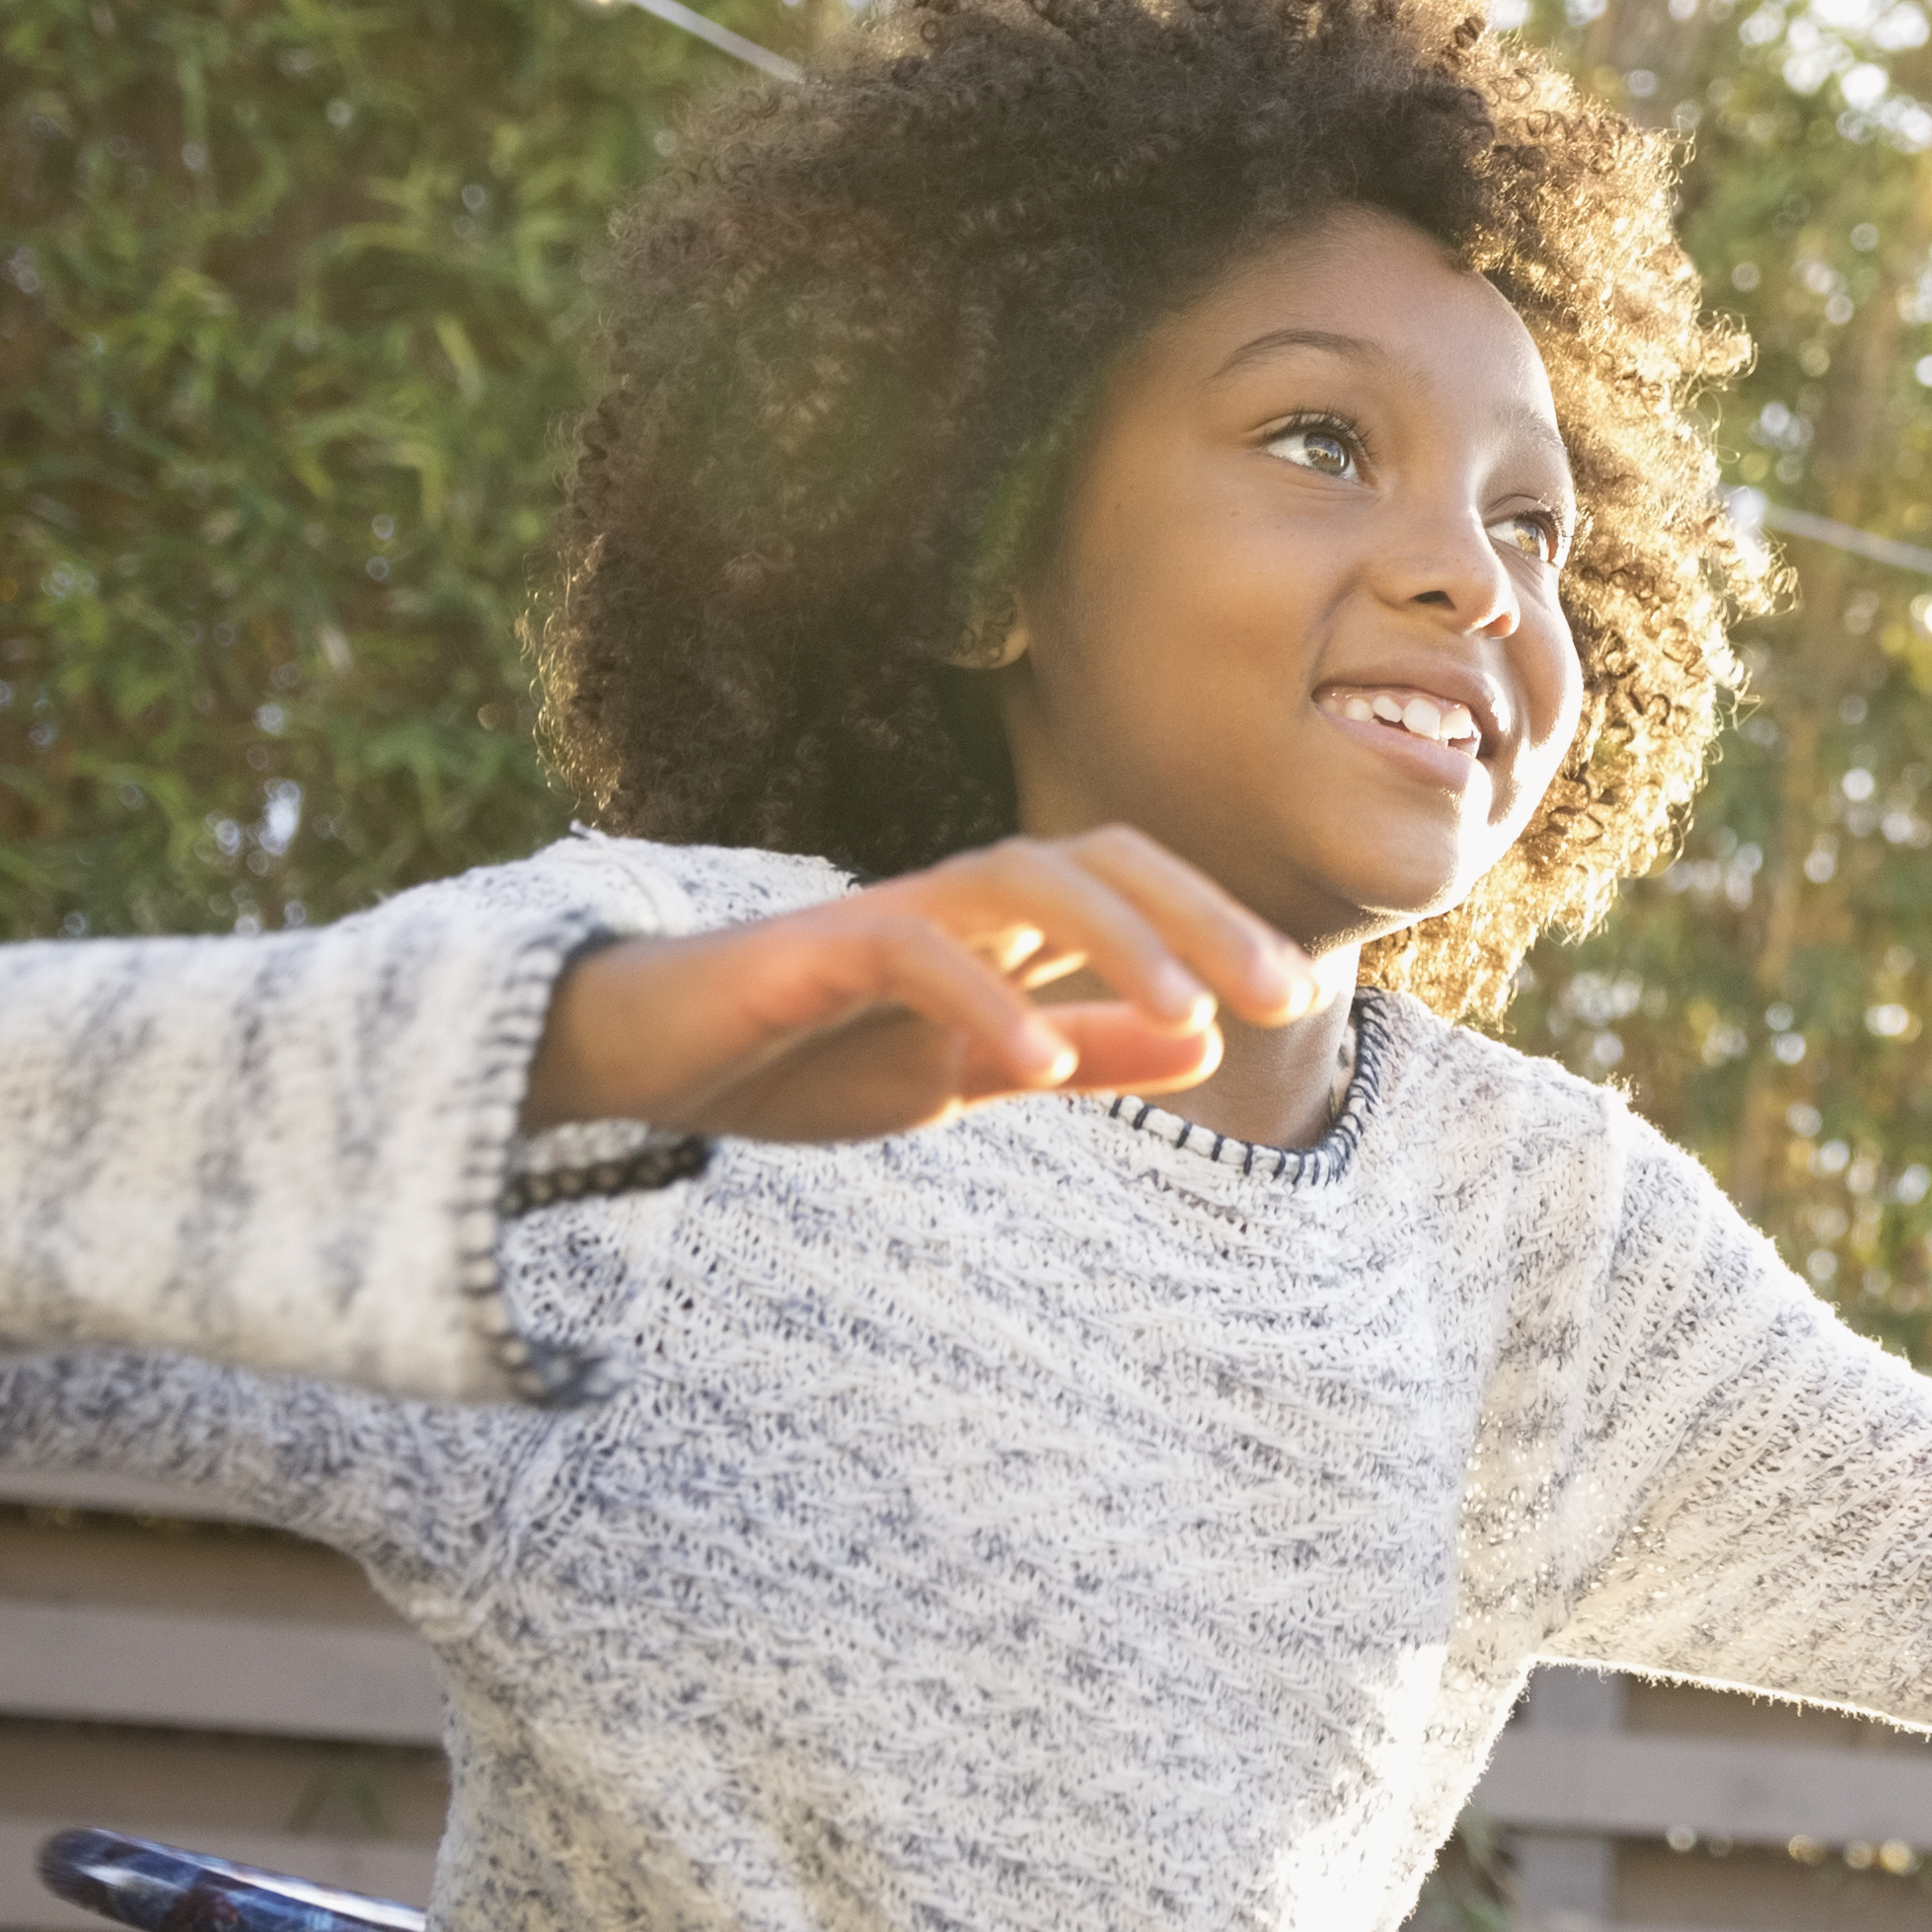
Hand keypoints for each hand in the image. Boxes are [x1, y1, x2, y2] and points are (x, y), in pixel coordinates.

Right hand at [520, 831, 1312, 1146]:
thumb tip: (1199, 1043)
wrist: (638, 1061)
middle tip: (1281, 999)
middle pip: (1098, 859)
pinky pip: (910, 950)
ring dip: (1116, 946)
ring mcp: (879, 914)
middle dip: (1199, 918)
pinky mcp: (804, 951)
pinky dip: (984, 998)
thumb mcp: (961, 1072)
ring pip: (1020, 881)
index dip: (1217, 926)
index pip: (1129, 886)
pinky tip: (1036, 1062)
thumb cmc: (798, 1054)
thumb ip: (1077, 1053)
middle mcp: (950, 899)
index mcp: (996, 926)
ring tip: (1191, 1018)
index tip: (1293, 1001)